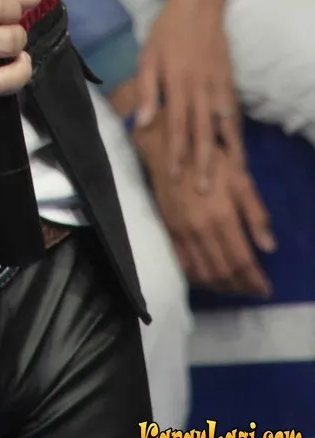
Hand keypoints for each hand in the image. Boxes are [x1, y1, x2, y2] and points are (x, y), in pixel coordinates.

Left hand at [135, 0, 241, 188]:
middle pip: (202, 132)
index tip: (175, 177)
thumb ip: (146, 90)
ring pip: (223, 127)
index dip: (177, 152)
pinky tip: (238, 152)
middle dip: (202, 163)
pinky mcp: (230, 83)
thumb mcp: (148, 56)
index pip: (177, 125)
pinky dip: (237, 135)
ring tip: (228, 180)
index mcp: (177, 83)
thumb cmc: (167, 31)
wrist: (198, 6)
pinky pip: (234, 115)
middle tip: (203, 192)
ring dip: (224, 154)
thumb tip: (142, 122)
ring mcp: (218, 87)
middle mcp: (200, 89)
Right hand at [136, 118, 274, 296]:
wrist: (168, 148)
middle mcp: (202, 230)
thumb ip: (255, 213)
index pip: (242, 260)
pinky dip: (198, 277)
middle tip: (251, 289)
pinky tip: (208, 277)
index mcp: (223, 217)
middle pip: (224, 271)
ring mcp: (183, 232)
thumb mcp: (240, 179)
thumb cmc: (209, 160)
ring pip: (203, 272)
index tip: (265, 289)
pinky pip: (183, 263)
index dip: (254, 279)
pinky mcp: (169, 230)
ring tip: (234, 287)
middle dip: (240, 286)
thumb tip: (269, 246)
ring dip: (221, 286)